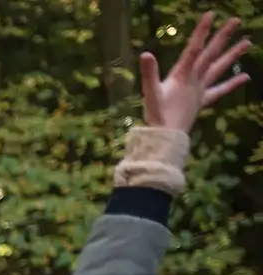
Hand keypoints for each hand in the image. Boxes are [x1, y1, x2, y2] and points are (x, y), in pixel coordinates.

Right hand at [140, 13, 250, 132]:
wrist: (167, 138)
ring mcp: (200, 90)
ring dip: (232, 56)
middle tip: (236, 21)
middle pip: (211, 55)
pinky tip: (246, 77)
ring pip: (219, 69)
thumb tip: (145, 54)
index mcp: (182, 76)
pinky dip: (232, 84)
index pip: (194, 49)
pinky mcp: (201, 101)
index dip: (202, 32)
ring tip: (248, 43)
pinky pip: (219, 91)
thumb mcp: (150, 93)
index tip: (211, 15)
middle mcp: (195, 80)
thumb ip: (149, 73)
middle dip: (222, 37)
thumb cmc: (157, 116)